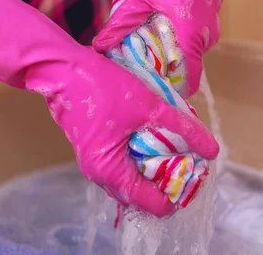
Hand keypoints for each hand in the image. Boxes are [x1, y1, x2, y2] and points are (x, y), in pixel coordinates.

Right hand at [0, 0, 218, 216]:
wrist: (54, 62)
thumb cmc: (94, 80)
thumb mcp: (145, 102)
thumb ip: (177, 127)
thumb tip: (208, 149)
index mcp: (109, 165)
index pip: (149, 200)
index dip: (178, 193)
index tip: (198, 177)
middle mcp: (100, 169)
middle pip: (142, 191)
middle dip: (171, 179)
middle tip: (195, 164)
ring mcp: (96, 157)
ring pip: (135, 175)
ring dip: (159, 164)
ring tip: (182, 150)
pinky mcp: (95, 142)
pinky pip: (126, 159)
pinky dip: (145, 153)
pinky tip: (160, 139)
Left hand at [93, 0, 262, 95]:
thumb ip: (122, 23)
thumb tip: (100, 46)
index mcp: (191, 36)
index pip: (188, 81)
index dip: (170, 92)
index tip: (148, 93)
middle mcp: (204, 37)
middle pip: (182, 66)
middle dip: (158, 67)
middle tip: (132, 63)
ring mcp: (208, 27)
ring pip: (183, 49)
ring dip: (163, 47)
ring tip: (139, 34)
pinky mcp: (206, 16)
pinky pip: (188, 35)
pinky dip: (171, 33)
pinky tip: (154, 18)